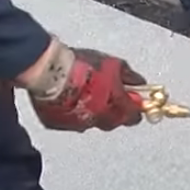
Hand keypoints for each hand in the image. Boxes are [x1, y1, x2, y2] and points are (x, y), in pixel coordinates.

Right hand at [26, 44, 147, 131]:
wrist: (50, 71)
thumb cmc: (82, 66)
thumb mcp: (113, 64)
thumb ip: (130, 76)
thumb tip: (139, 82)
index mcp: (116, 106)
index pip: (134, 117)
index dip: (133, 110)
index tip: (131, 103)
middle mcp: (100, 119)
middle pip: (113, 121)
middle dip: (113, 111)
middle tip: (105, 95)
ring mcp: (79, 124)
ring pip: (91, 122)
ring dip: (91, 111)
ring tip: (82, 93)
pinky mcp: (59, 125)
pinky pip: (69, 122)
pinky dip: (71, 112)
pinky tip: (66, 97)